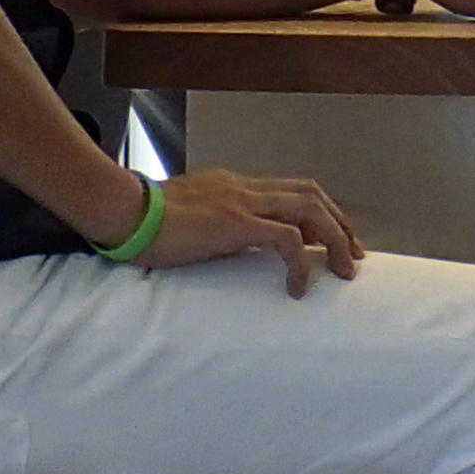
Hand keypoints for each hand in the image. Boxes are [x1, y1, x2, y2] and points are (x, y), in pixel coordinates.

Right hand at [136, 164, 365, 292]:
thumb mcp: (187, 220)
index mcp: (234, 186)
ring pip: (308, 209)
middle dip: (338, 225)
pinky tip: (297, 287)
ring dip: (333, 238)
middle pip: (310, 194)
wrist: (121, 211)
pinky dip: (300, 261)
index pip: (291, 189)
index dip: (320, 212)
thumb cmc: (142, 222)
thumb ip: (211, 227)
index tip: (334, 240)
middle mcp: (244, 188)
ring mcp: (241, 202)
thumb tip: (225, 249)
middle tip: (353, 257)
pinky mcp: (235, 223)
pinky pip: (286, 238)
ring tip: (343, 270)